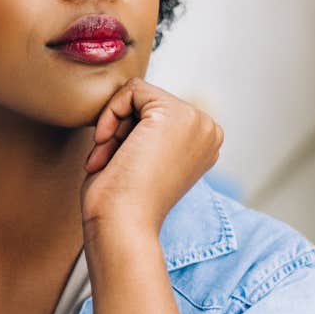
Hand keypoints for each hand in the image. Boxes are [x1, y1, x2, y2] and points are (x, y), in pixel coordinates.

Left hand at [82, 78, 223, 234]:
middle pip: (149, 102)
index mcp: (204, 144)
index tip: (114, 163)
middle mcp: (208, 131)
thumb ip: (148, 129)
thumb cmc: (121, 201)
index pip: (157, 113)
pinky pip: (132, 89)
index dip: (127, 135)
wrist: (122, 224)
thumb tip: (134, 98)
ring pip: (139, 94)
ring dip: (114, 126)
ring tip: (107, 159)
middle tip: (106, 162)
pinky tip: (106, 143)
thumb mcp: (143, 158)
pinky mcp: (175, 113)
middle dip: (119, 129)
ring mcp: (196, 121)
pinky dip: (111, 113)